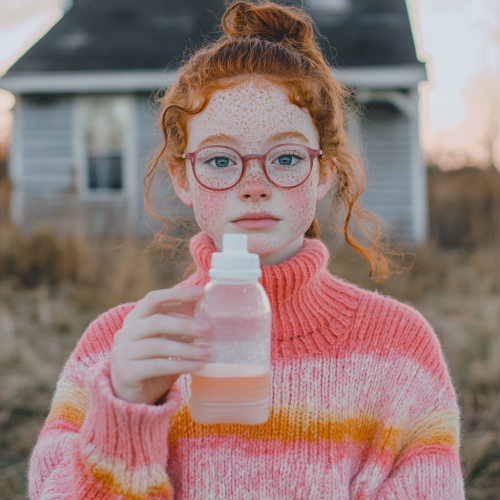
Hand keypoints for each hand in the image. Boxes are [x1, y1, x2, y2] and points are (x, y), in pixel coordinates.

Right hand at [110, 287, 211, 404]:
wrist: (133, 398)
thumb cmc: (155, 364)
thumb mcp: (168, 341)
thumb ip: (181, 327)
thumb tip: (209, 313)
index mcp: (135, 319)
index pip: (154, 299)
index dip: (177, 294)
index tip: (201, 293)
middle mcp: (125, 332)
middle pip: (156, 322)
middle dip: (185, 324)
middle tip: (209, 329)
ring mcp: (122, 353)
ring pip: (158, 345)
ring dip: (187, 348)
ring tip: (209, 351)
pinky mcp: (125, 373)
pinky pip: (157, 366)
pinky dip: (181, 365)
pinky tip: (199, 366)